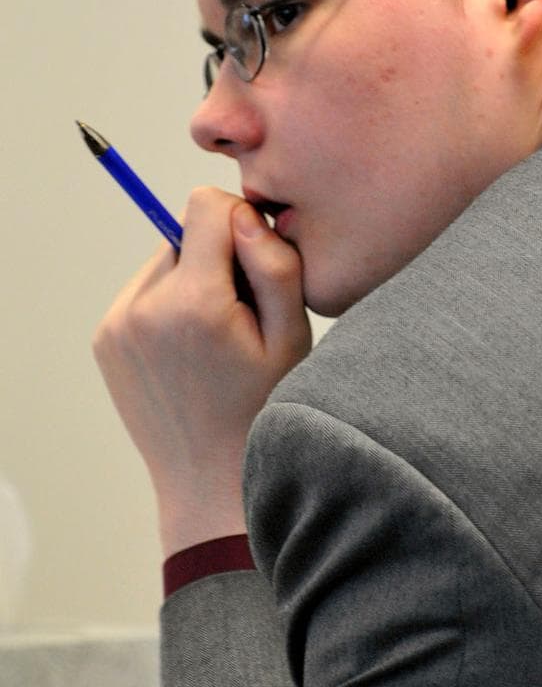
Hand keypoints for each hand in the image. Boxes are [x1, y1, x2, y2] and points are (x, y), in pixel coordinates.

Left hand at [93, 187, 311, 554]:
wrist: (209, 480)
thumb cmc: (263, 408)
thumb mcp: (292, 336)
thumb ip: (274, 265)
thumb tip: (244, 214)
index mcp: (194, 303)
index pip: (206, 206)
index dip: (241, 223)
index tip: (258, 267)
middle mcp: (143, 308)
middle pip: (186, 233)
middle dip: (218, 258)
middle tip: (240, 316)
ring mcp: (116, 324)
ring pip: (166, 260)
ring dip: (193, 281)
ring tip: (215, 337)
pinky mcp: (104, 338)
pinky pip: (145, 291)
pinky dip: (170, 303)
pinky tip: (190, 349)